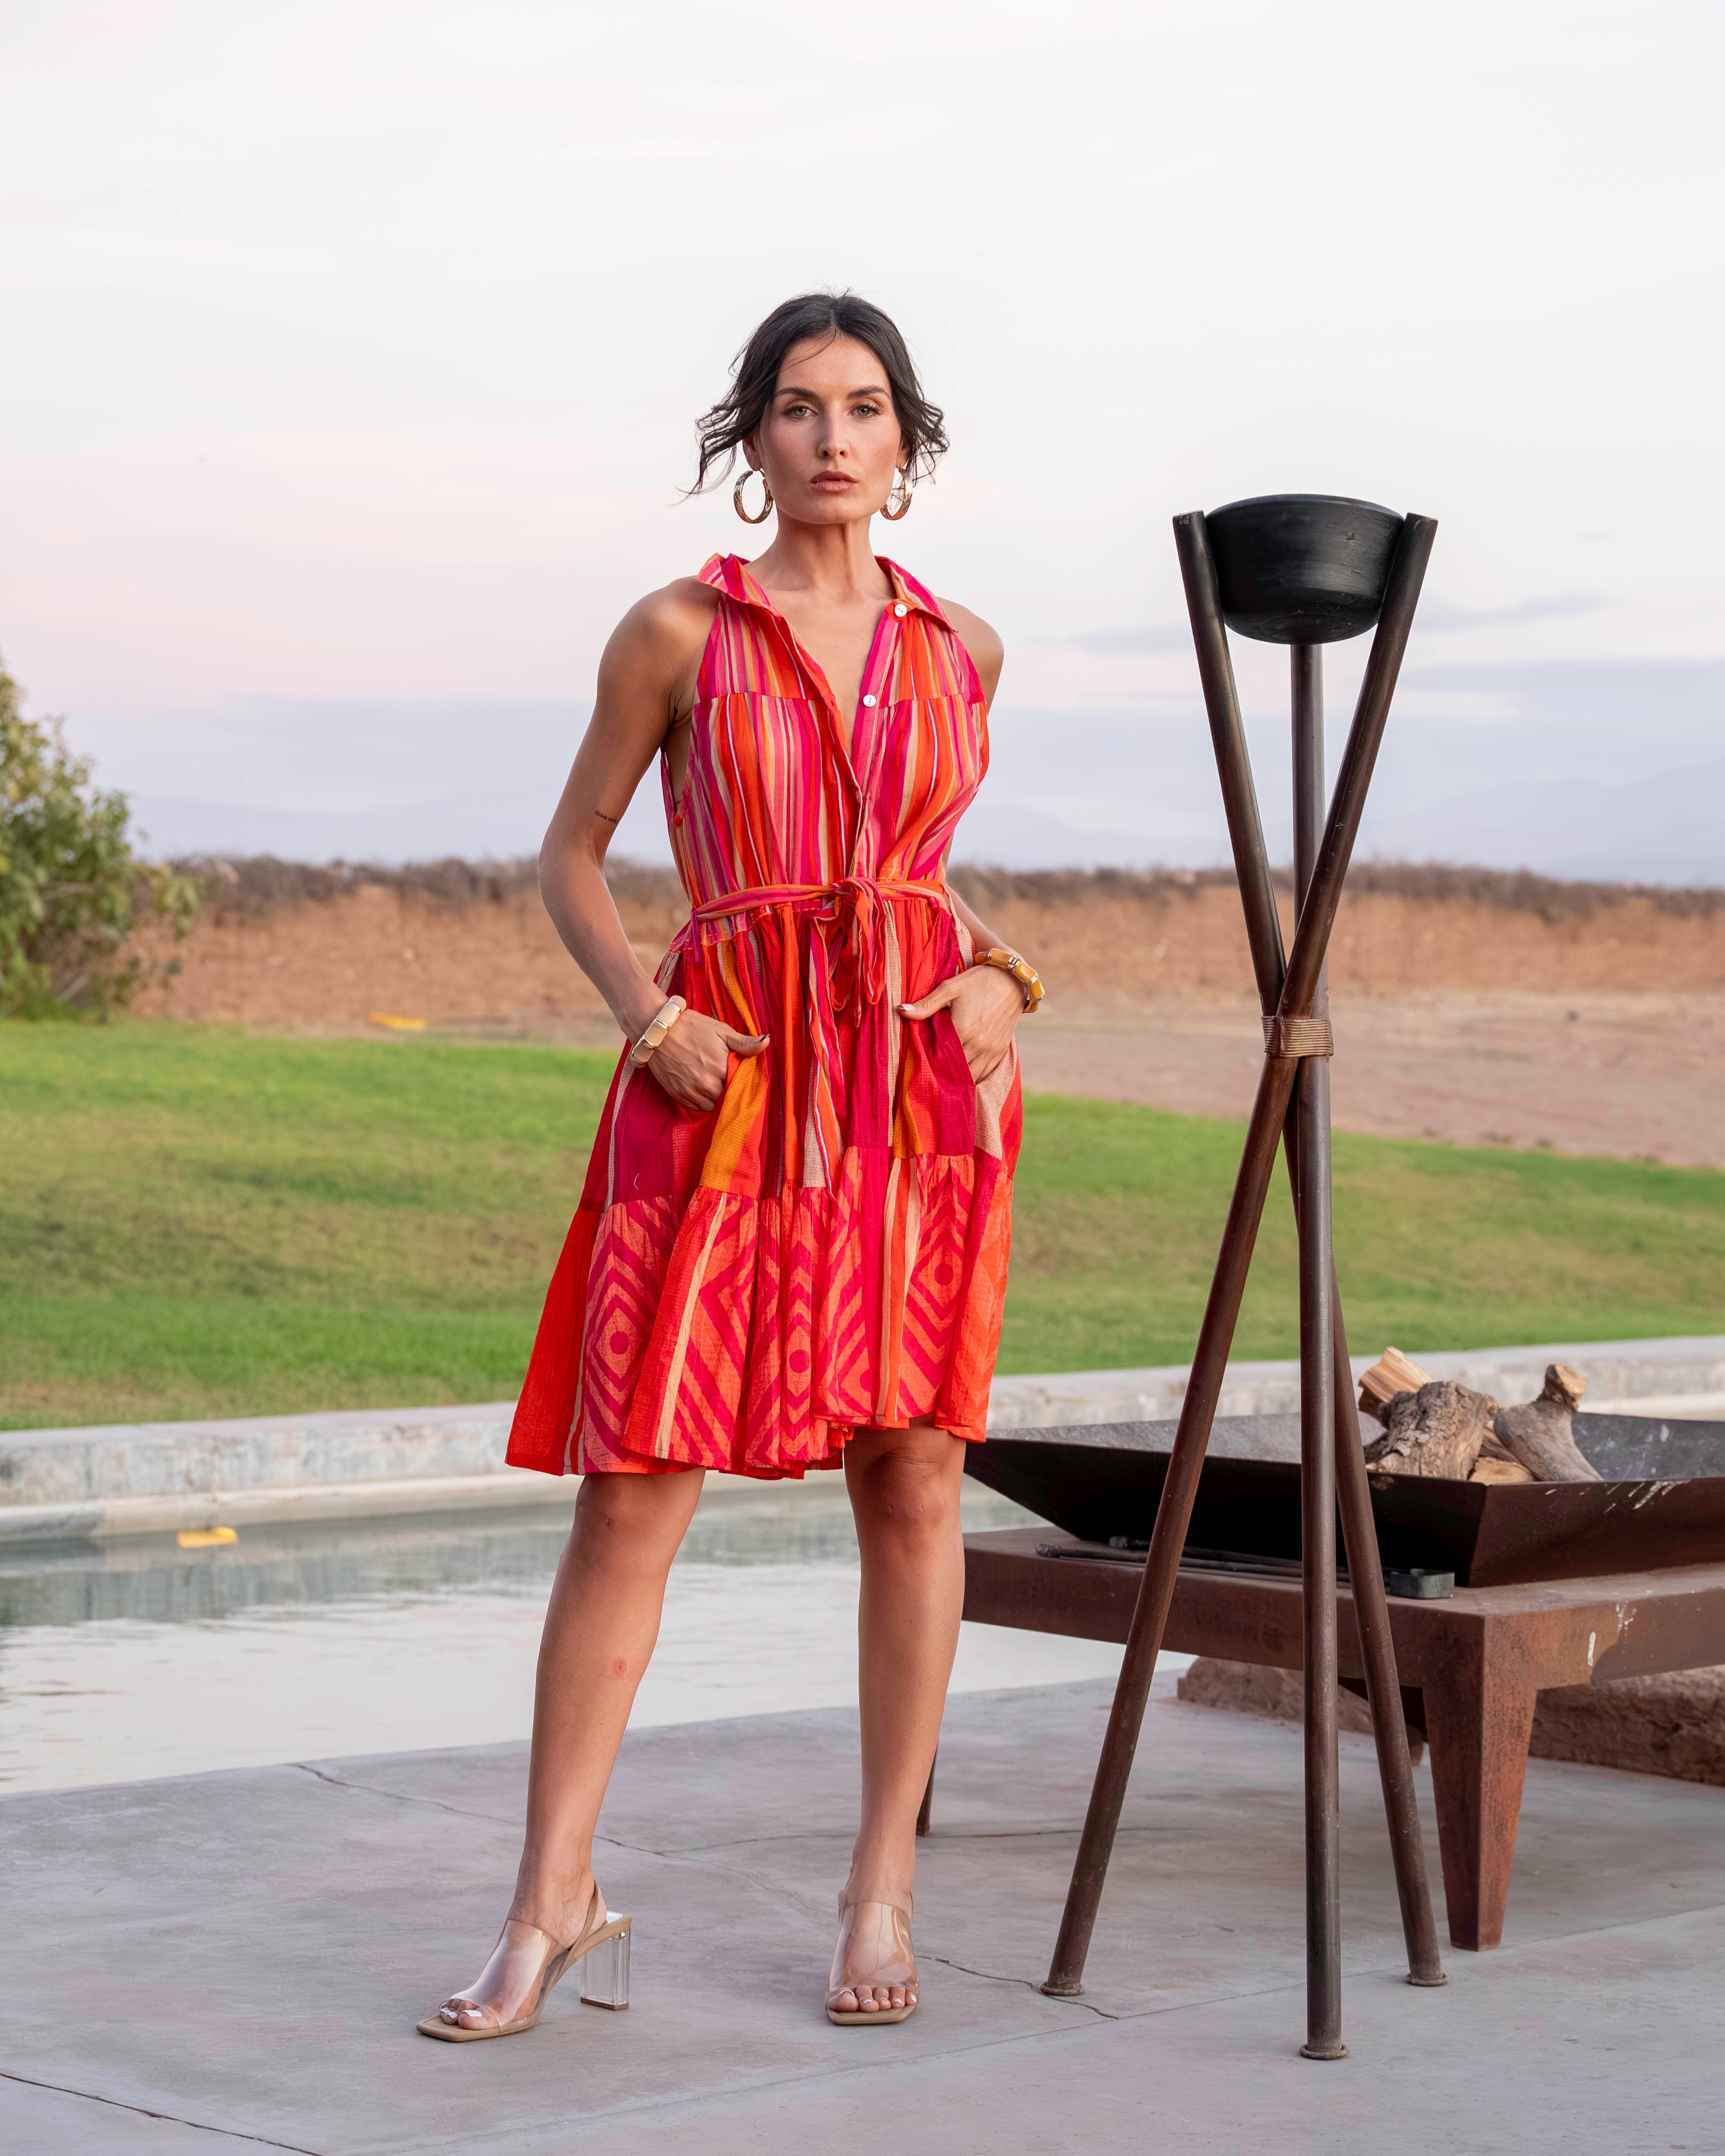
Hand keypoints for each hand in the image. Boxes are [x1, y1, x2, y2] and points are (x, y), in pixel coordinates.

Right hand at [643, 1007, 767, 1112]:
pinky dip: (703, 1102)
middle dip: (731, 1092)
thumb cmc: (691, 1027)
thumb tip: (767, 1042)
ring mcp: (691, 1092)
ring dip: (718, 1099)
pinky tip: (703, 1088)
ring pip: (714, 1106)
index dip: (743, 1082)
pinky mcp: (678, 1096)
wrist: (656, 1030)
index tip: (742, 1076)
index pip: (741, 1087)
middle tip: (728, 1080)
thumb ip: (744, 1042)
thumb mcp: (720, 1030)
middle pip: (728, 1099)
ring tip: (716, 1084)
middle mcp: (707, 1085)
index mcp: (721, 1068)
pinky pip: (698, 1108)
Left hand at [898, 964, 1024, 1082]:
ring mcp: (991, 1049)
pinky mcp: (1001, 1050)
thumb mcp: (950, 988)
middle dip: (942, 1072)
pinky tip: (963, 1074)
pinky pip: (985, 1073)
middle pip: (955, 1069)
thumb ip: (926, 1004)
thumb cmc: (978, 981)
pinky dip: (974, 1076)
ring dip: (958, 1077)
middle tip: (930, 1072)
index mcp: (963, 1029)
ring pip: (971, 1075)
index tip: (920, 1063)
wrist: (1012, 978)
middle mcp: (978, 1044)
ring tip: (945, 1076)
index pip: (940, 1056)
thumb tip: (900, 1010)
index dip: (929, 1061)